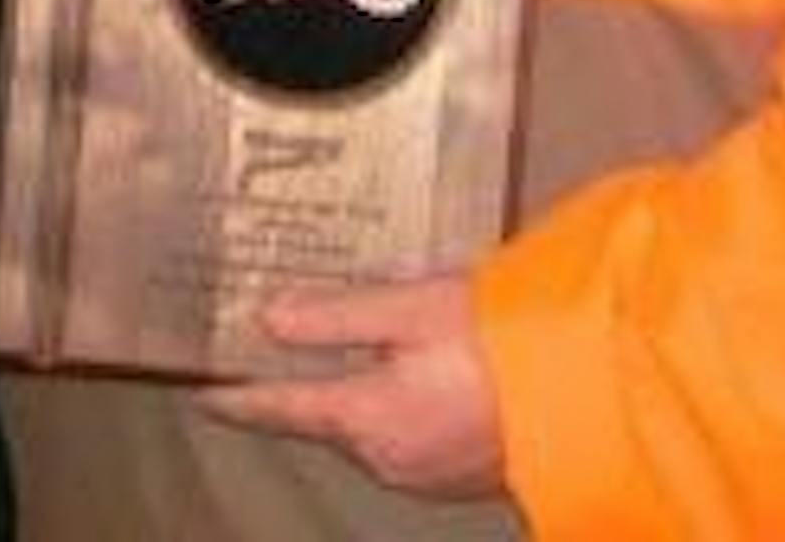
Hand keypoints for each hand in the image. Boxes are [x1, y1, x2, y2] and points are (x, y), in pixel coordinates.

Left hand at [198, 272, 503, 498]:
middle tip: (268, 348)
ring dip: (347, 398)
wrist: (584, 396)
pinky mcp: (454, 475)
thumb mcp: (412, 309)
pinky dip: (388, 409)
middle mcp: (385, 458)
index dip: (238, 397)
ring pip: (363, 431)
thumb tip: (268, 319)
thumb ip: (337, 316)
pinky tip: (401, 377)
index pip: (282, 409)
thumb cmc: (498, 342)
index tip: (200, 390)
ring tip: (335, 354)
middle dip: (297, 387)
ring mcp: (422, 474)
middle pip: (322, 420)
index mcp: (366, 418)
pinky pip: (401, 439)